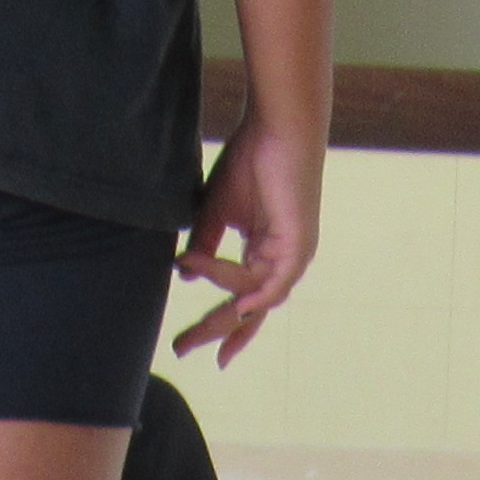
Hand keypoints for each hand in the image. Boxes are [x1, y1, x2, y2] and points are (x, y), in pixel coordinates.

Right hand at [175, 111, 321, 362]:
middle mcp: (281, 264)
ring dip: (219, 291)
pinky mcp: (298, 248)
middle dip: (214, 331)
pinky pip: (269, 284)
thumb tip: (183, 275)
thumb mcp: (216, 208)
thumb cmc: (252, 157)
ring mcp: (292, 259)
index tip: (198, 352)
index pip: (244, 303)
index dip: (224, 329)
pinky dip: (247, 291)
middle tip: (181, 347)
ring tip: (187, 262)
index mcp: (265, 254)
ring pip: (253, 298)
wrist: (279, 127)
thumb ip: (203, 244)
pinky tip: (233, 303)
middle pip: (247, 313)